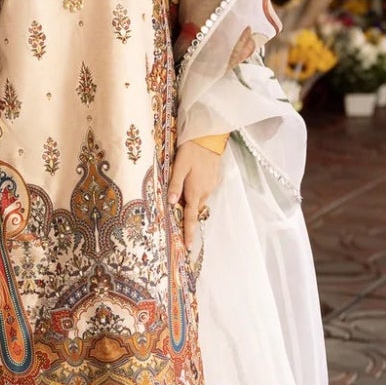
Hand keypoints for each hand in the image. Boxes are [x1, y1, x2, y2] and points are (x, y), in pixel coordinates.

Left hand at [169, 140, 221, 255]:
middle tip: (177, 214)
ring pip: (198, 199)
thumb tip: (172, 203)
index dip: (189, 232)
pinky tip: (191, 181)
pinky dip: (196, 192)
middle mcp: (204, 191)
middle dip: (187, 214)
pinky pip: (203, 191)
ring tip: (182, 192)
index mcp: (194, 191)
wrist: (209, 138)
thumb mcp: (179, 166)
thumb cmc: (191, 151)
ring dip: (191, 201)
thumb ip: (175, 185)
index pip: (191, 217)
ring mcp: (210, 185)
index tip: (189, 247)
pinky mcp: (213, 179)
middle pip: (193, 209)